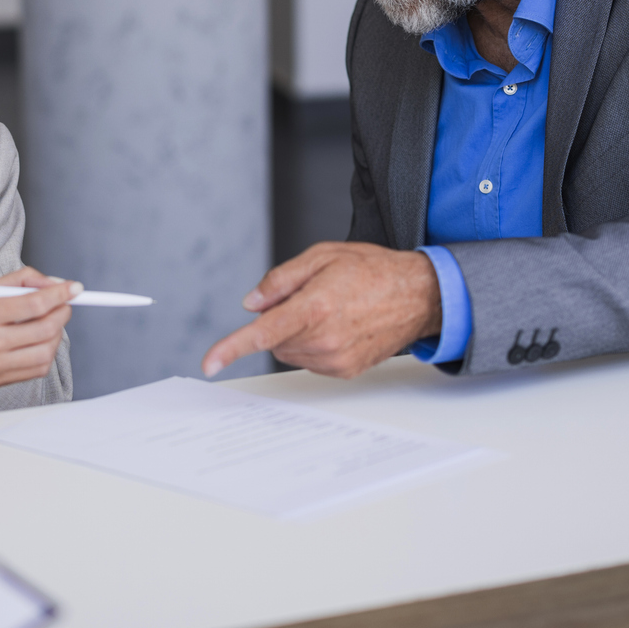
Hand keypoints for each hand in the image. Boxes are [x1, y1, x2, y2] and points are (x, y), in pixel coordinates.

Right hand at [0, 266, 76, 392]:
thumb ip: (18, 282)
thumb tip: (54, 284)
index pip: (34, 304)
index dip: (61, 295)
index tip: (75, 288)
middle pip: (45, 328)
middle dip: (62, 313)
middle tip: (65, 304)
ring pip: (45, 352)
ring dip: (57, 334)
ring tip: (50, 322)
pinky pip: (35, 369)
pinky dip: (45, 353)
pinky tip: (39, 341)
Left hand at [200, 242, 441, 379]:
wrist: (419, 296)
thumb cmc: (373, 270)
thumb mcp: (322, 256)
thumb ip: (280, 280)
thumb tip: (252, 303)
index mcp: (314, 307)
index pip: (262, 333)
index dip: (231, 348)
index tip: (210, 363)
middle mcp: (324, 339)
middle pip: (273, 339)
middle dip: (279, 319)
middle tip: (310, 297)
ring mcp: (335, 359)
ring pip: (288, 351)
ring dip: (295, 333)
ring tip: (329, 310)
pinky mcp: (344, 371)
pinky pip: (309, 360)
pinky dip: (312, 344)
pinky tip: (338, 326)